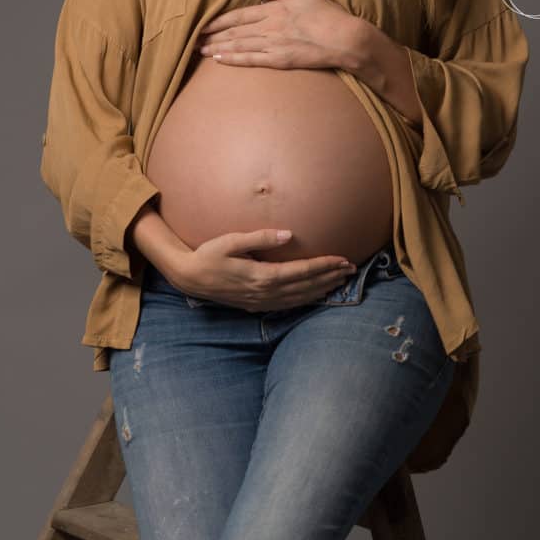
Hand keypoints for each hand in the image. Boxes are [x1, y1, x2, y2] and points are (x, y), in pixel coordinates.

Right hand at [169, 229, 357, 311]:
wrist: (189, 278)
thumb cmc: (208, 254)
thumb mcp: (230, 240)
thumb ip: (259, 237)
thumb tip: (288, 234)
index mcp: (261, 276)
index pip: (301, 271)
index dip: (324, 266)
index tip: (343, 259)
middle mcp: (264, 292)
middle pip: (306, 286)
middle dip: (330, 277)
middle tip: (351, 270)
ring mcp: (260, 301)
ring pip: (299, 298)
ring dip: (322, 289)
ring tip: (340, 281)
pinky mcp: (255, 305)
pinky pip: (288, 305)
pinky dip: (306, 300)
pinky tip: (315, 295)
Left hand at [196, 0, 358, 70]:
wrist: (345, 39)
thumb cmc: (328, 15)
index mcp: (274, 9)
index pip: (239, 15)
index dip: (218, 20)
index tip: (203, 23)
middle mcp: (269, 26)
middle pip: (234, 31)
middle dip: (212, 35)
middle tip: (193, 40)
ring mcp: (273, 45)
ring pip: (238, 46)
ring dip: (217, 48)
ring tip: (201, 51)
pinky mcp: (279, 61)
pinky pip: (251, 60)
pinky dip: (233, 59)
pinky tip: (220, 60)